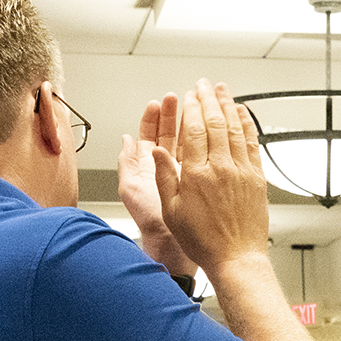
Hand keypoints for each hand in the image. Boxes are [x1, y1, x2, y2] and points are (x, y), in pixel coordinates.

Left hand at [118, 94, 195, 276]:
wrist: (173, 244)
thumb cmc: (152, 221)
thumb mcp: (131, 190)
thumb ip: (127, 163)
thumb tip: (126, 140)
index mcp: (149, 166)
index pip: (150, 134)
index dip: (153, 117)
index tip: (158, 103)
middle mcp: (166, 168)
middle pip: (170, 133)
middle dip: (174, 112)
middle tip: (180, 96)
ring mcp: (185, 173)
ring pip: (188, 141)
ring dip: (192, 122)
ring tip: (197, 104)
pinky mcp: (200, 179)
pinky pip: (205, 155)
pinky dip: (209, 141)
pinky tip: (214, 129)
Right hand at [156, 80, 268, 275]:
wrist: (236, 258)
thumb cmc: (203, 241)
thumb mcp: (172, 211)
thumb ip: (165, 177)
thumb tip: (156, 151)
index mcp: (197, 175)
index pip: (194, 130)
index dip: (191, 109)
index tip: (188, 96)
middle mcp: (222, 168)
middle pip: (215, 122)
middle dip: (209, 98)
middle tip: (204, 84)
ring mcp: (242, 172)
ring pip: (235, 128)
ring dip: (228, 105)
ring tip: (222, 89)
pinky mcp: (257, 179)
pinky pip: (252, 144)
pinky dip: (247, 124)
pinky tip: (243, 113)